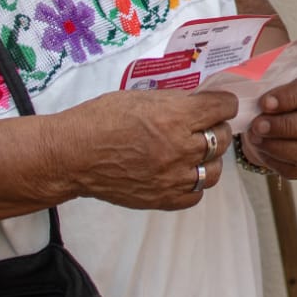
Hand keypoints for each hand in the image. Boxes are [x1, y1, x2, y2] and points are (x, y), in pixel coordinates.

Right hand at [60, 88, 236, 209]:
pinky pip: (195, 195)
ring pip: (213, 170)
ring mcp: (172, 177)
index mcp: (174, 116)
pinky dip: (193, 184)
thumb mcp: (141, 96)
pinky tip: (183, 174)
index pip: (221, 108)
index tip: (221, 104)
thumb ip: (173, 101)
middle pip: (222, 138)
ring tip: (196, 152)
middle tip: (206, 125)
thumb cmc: (100, 119)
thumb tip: (197, 103)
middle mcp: (179, 148)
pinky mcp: (161, 199)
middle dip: (217, 128)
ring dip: (209, 159)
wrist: (72, 154)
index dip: (224, 103)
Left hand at [241, 68, 296, 179]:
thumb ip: (272, 74)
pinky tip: (261, 149)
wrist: (280, 112)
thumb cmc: (281, 91)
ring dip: (279, 146)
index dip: (289, 97)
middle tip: (258, 125)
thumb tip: (252, 77)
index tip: (264, 103)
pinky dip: (276, 161)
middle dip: (284, 126)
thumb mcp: (280, 76)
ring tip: (255, 138)